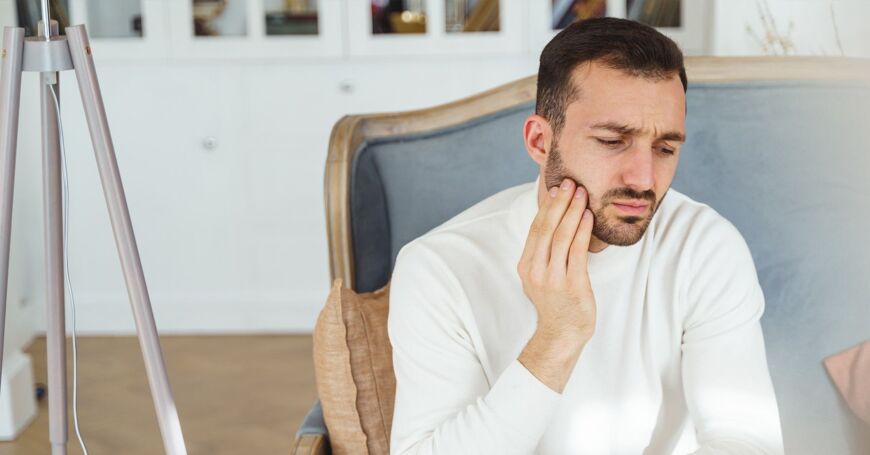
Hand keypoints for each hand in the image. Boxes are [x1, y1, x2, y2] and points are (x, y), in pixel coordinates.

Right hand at [516, 177, 596, 342]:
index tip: (557, 189)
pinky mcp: (571, 284)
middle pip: (547, 228)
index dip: (547, 207)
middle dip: (559, 203)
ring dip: (572, 212)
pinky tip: (588, 217)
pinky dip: (582, 231)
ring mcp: (552, 278)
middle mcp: (536, 270)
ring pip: (561, 236)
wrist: (561, 335)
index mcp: (526, 265)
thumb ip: (544, 254)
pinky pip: (577, 251)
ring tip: (582, 194)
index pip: (536, 229)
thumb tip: (554, 225)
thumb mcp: (541, 277)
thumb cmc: (556, 304)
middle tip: (570, 183)